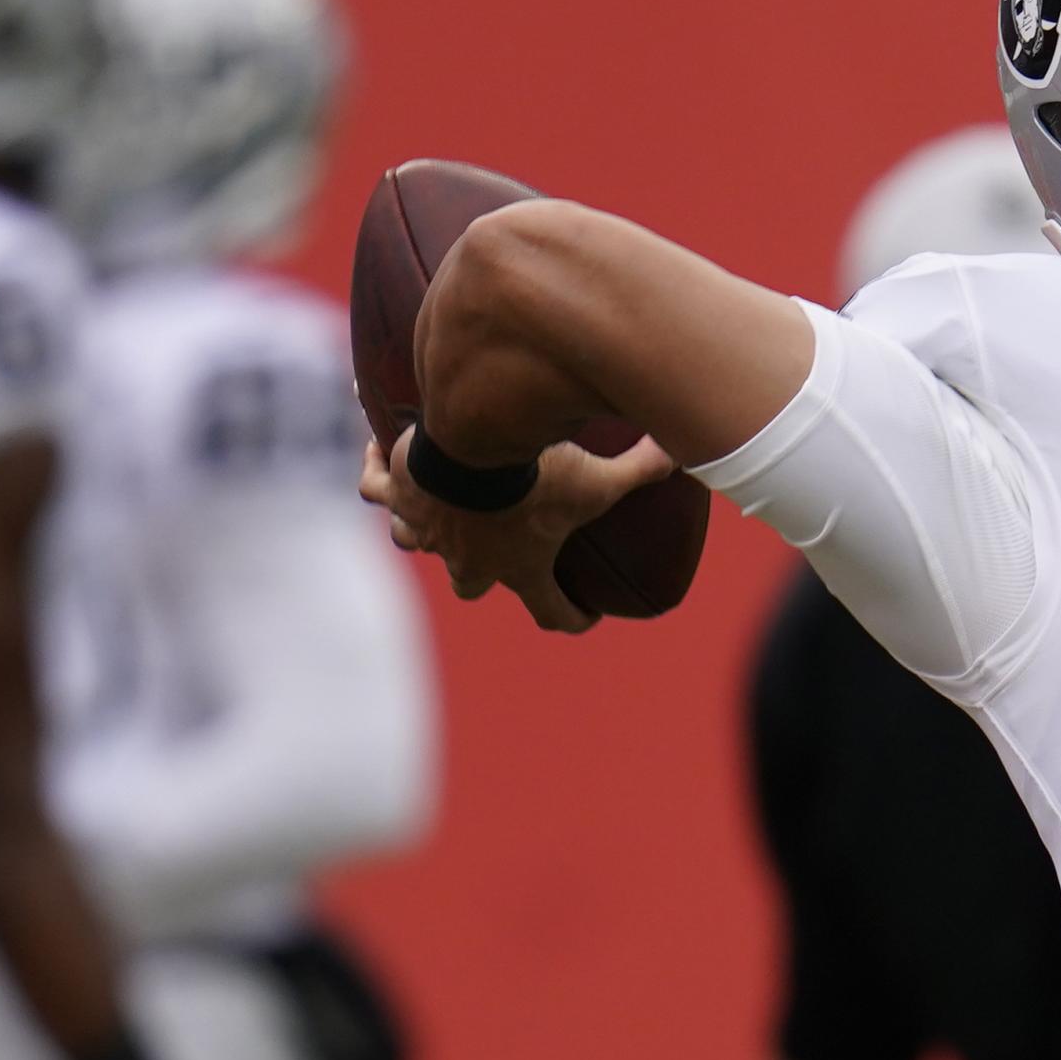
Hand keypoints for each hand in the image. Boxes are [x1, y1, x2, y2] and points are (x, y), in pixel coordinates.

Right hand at [357, 427, 675, 632]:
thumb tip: (684, 455)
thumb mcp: (600, 476)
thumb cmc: (537, 472)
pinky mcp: (397, 493)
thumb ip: (642, 470)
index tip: (587, 615)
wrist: (470, 442)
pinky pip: (376, 490)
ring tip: (434, 506)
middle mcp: (468, 557)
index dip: (573, 617)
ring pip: (412, 542)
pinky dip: (377, 474)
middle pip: (468, 585)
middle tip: (496, 552)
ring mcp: (427, 528)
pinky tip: (382, 453)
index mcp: (520, 566)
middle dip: (479, 572)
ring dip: (421, 529)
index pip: (553, 612)